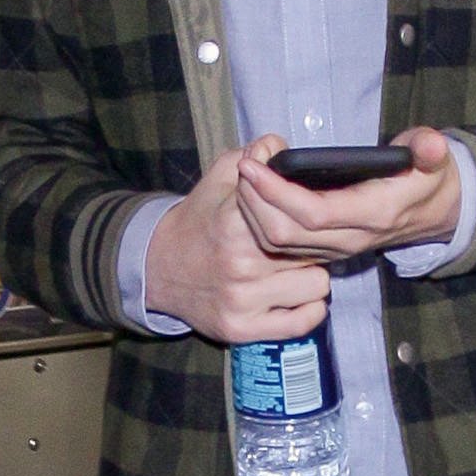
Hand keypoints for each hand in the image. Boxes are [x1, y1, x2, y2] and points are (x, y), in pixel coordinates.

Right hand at [140, 151, 332, 344]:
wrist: (158, 268)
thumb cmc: (199, 221)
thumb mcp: (219, 178)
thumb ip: (253, 154)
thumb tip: (280, 146)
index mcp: (233, 222)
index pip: (295, 213)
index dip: (307, 210)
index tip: (308, 208)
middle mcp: (239, 263)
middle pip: (313, 251)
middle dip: (314, 243)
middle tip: (304, 242)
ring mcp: (242, 300)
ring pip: (317, 285)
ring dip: (313, 276)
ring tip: (296, 268)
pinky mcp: (243, 329)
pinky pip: (305, 321)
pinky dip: (310, 308)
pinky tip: (298, 294)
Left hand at [233, 128, 461, 262]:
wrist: (434, 213)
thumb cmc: (427, 179)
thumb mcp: (436, 160)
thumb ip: (431, 150)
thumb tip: (430, 144)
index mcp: (374, 214)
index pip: (315, 213)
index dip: (278, 192)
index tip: (253, 164)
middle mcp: (350, 238)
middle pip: (284, 233)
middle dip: (254, 200)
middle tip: (242, 164)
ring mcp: (335, 248)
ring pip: (277, 243)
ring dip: (252, 210)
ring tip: (244, 174)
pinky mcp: (324, 249)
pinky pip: (281, 244)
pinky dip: (259, 219)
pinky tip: (253, 190)